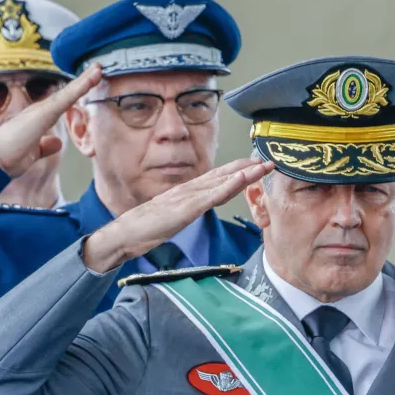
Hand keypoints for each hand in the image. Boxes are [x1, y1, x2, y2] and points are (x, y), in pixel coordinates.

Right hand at [0, 64, 102, 176]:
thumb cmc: (5, 160)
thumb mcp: (31, 154)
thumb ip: (43, 147)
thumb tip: (56, 142)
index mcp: (37, 120)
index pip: (60, 105)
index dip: (74, 95)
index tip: (88, 84)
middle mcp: (38, 111)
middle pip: (65, 95)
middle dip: (82, 83)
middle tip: (97, 70)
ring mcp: (40, 111)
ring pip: (67, 93)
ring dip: (84, 81)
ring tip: (98, 69)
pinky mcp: (43, 114)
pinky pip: (66, 98)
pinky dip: (80, 87)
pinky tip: (93, 77)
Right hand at [82, 158, 274, 272]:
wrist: (126, 234)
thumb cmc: (147, 228)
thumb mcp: (174, 218)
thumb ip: (188, 209)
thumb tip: (199, 207)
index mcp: (188, 192)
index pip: (218, 178)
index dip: (238, 170)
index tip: (256, 165)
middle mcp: (190, 189)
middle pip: (224, 175)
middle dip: (247, 167)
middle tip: (268, 160)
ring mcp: (188, 197)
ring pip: (222, 181)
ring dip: (244, 173)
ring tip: (262, 165)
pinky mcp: (186, 208)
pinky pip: (212, 196)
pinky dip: (229, 186)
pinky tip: (243, 180)